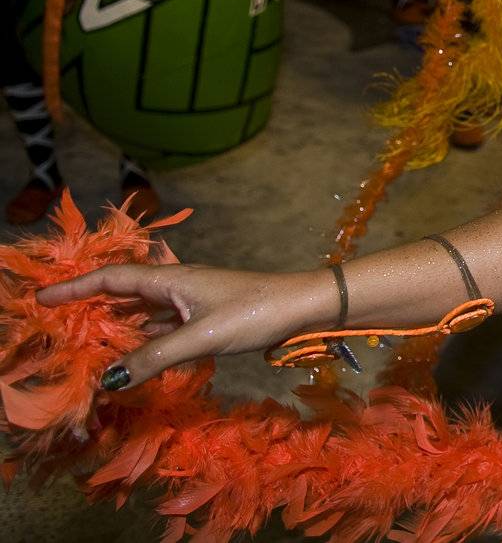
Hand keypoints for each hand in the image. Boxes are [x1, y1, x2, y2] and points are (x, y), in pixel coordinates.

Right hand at [35, 263, 327, 389]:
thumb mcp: (201, 337)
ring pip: (144, 312)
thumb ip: (154, 357)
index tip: (42, 297)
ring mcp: (193, 302)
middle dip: (90, 305)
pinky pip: (163, 327)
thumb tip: (109, 379)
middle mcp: (178, 286)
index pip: (112, 278)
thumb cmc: (255, 312)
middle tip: (56, 322)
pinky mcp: (207, 318)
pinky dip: (144, 338)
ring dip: (116, 325)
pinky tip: (134, 354)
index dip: (76, 287)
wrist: (304, 307)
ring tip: (86, 342)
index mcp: (171, 279)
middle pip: (124, 293)